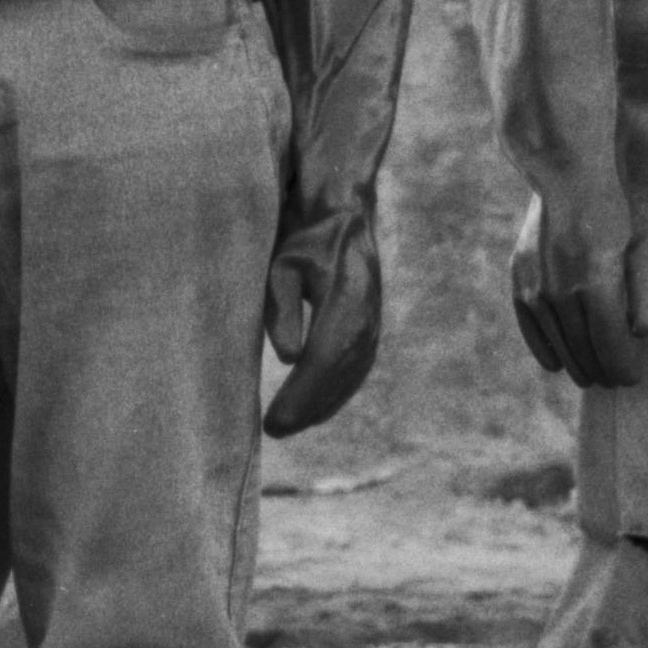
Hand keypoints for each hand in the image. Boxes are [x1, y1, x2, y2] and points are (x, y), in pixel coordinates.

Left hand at [260, 219, 384, 438]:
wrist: (343, 217)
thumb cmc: (305, 238)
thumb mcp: (281, 266)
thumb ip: (282, 308)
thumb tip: (289, 357)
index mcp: (346, 298)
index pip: (323, 357)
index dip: (300, 394)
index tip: (274, 420)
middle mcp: (367, 317)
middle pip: (338, 375)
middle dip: (307, 407)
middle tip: (275, 430)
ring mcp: (373, 325)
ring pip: (351, 376)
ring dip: (322, 405)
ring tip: (290, 425)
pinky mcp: (371, 329)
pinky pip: (357, 370)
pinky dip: (337, 393)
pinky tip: (316, 408)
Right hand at [512, 190, 647, 385]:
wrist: (567, 177)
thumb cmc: (615, 214)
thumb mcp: (642, 250)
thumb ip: (644, 296)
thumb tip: (637, 335)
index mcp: (598, 283)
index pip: (610, 344)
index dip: (622, 367)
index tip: (632, 378)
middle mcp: (563, 290)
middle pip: (583, 349)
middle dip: (602, 370)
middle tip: (615, 380)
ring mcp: (536, 286)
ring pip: (557, 342)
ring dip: (576, 364)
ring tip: (592, 376)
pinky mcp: (520, 279)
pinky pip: (530, 326)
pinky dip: (543, 349)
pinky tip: (555, 365)